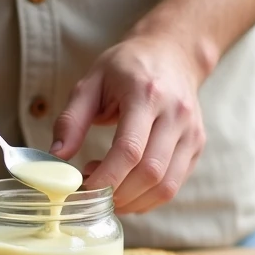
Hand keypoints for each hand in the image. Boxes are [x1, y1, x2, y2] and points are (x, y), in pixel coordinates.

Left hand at [51, 36, 205, 213]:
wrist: (172, 53)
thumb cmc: (128, 66)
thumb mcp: (91, 82)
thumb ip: (72, 119)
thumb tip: (57, 156)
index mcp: (147, 94)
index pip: (129, 149)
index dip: (106, 178)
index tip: (83, 188)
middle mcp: (175, 114)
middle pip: (150, 173)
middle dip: (118, 194)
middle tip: (93, 192)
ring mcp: (191, 131)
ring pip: (167, 185)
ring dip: (134, 201)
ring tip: (109, 191)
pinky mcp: (196, 145)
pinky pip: (175, 184)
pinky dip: (148, 197)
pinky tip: (127, 188)